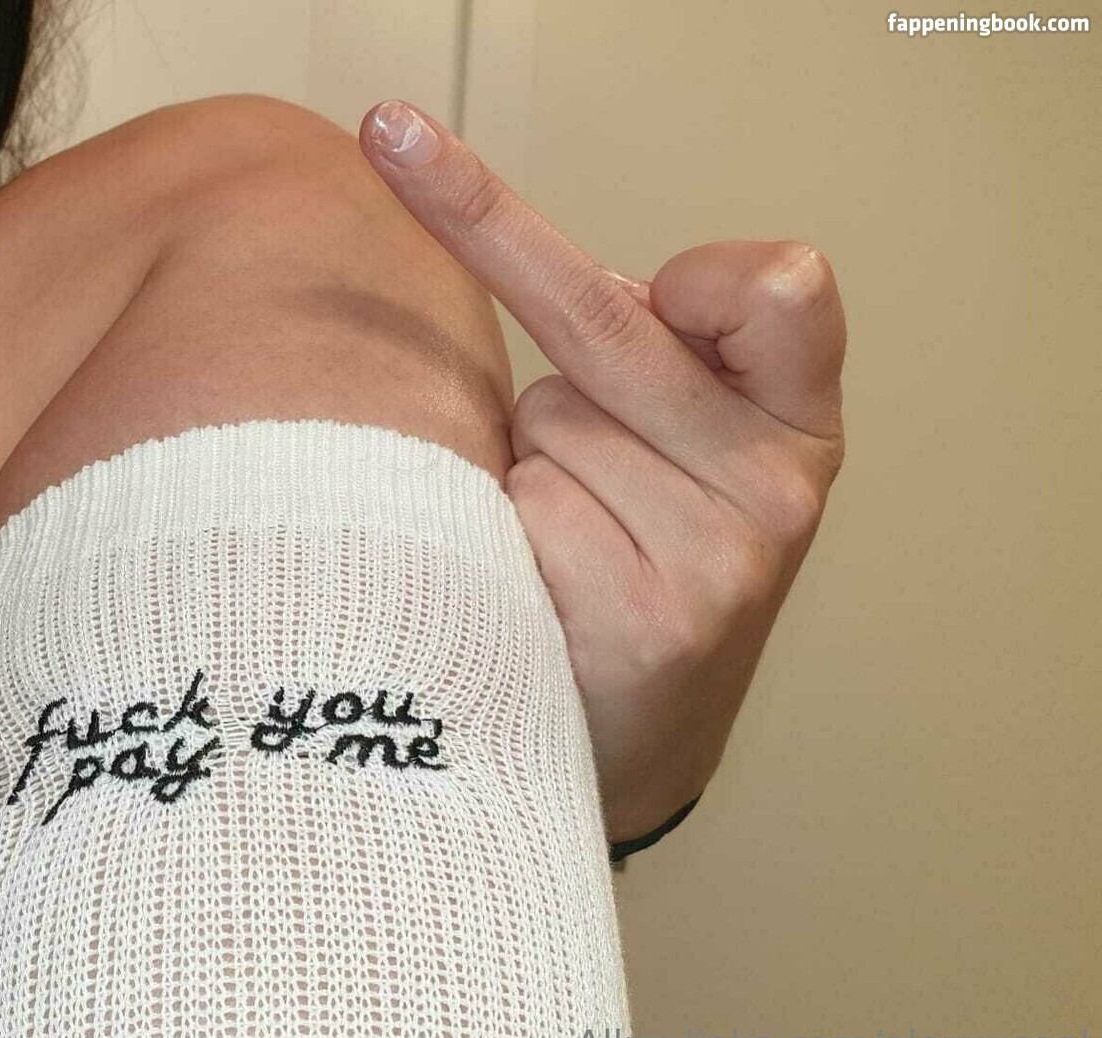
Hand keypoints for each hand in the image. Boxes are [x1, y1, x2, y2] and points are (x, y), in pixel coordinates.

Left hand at [357, 100, 846, 842]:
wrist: (632, 752)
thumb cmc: (639, 571)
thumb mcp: (690, 460)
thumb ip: (655, 364)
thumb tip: (569, 285)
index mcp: (799, 425)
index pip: (778, 293)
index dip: (702, 266)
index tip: (629, 234)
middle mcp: (777, 488)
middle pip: (607, 325)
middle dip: (483, 221)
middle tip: (391, 132)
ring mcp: (716, 561)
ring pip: (542, 424)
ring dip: (523, 466)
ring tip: (563, 548)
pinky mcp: (643, 625)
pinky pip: (516, 510)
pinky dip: (500, 535)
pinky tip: (539, 596)